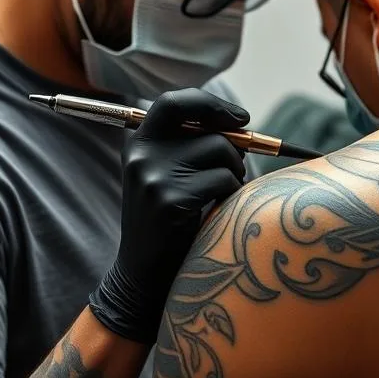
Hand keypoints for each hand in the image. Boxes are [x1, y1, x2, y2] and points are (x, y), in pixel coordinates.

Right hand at [89, 89, 248, 343]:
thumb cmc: (168, 222)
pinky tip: (217, 211)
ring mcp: (153, 177)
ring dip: (235, 173)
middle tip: (239, 165)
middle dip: (235, 145)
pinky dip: (231, 194)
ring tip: (222, 194)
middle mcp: (141, 154)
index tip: (240, 118)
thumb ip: (191, 146)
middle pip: (207, 128)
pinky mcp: (170, 200)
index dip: (211, 104)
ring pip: (221, 153)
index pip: (174, 102)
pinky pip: (222, 181)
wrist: (142, 276)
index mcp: (138, 143)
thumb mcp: (167, 176)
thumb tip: (240, 124)